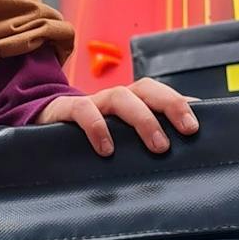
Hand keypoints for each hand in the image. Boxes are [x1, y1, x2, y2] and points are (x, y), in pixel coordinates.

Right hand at [36, 76, 198, 157]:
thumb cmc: (89, 135)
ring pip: (120, 96)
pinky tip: (107, 149)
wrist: (40, 125)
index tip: (199, 125)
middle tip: (187, 132)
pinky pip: (83, 110)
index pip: (160, 93)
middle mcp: (115, 98)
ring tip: (158, 146)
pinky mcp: (66, 110)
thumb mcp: (119, 137)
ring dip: (142, 118)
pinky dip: (97, 126)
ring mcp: (92, 102)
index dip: (181, 103)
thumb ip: (144, 139)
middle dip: (170, 106)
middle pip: (146, 89)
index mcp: (131, 101)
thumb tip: (181, 151)